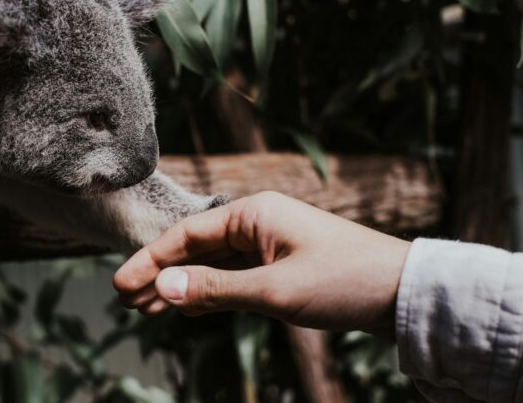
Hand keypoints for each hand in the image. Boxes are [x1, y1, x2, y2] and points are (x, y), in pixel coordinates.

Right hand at [113, 191, 410, 334]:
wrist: (402, 291)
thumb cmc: (343, 280)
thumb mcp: (274, 290)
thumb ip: (215, 289)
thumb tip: (162, 287)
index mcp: (253, 213)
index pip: (187, 235)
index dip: (150, 260)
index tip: (119, 284)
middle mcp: (256, 223)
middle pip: (195, 248)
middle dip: (160, 274)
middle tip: (124, 300)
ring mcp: (268, 245)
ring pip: (212, 265)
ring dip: (180, 286)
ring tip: (145, 309)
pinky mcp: (280, 266)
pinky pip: (233, 277)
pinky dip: (208, 292)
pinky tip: (186, 307)